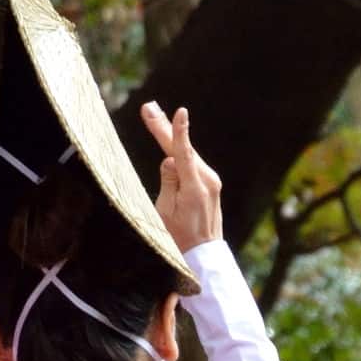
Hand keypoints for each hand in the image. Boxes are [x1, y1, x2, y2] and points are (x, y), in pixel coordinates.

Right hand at [141, 102, 222, 251]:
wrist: (203, 254)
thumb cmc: (178, 237)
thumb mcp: (165, 213)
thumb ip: (168, 184)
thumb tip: (169, 159)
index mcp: (195, 188)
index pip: (184, 154)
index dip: (179, 131)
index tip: (180, 111)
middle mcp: (207, 180)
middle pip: (183, 148)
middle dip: (164, 127)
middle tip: (149, 107)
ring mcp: (211, 181)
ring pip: (187, 154)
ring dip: (170, 135)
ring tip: (154, 115)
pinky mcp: (210, 184)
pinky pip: (191, 162)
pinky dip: (179, 149)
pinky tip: (169, 136)